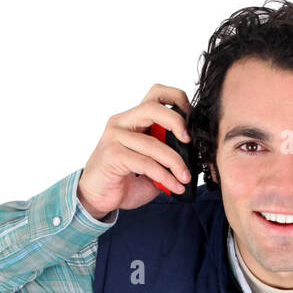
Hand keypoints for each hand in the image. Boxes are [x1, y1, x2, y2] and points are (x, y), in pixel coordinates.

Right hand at [77, 83, 192, 218]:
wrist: (98, 198)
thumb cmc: (124, 180)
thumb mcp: (152, 165)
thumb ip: (167, 156)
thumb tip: (194, 157)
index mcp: (133, 119)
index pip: (156, 93)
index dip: (178, 100)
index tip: (192, 121)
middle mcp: (122, 122)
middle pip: (153, 108)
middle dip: (176, 122)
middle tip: (189, 142)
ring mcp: (114, 137)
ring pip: (152, 143)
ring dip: (175, 162)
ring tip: (185, 178)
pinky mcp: (112, 155)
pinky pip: (145, 163)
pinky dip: (164, 176)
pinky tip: (174, 186)